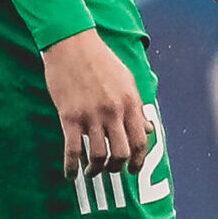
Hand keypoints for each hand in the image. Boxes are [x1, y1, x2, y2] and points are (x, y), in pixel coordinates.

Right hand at [43, 29, 146, 177]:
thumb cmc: (100, 59)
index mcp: (129, 102)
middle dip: (117, 168)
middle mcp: (113, 112)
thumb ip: (138, 107)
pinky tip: (70, 175)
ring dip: (96, 170)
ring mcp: (91, 115)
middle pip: (121, 153)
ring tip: (92, 172)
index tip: (133, 170)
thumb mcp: (126, 80)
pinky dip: (71, 167)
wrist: (72, 43)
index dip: (138, 160)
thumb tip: (148, 130)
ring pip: (98, 156)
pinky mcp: (69, 117)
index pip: (140, 141)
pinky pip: (73, 150)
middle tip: (111, 170)